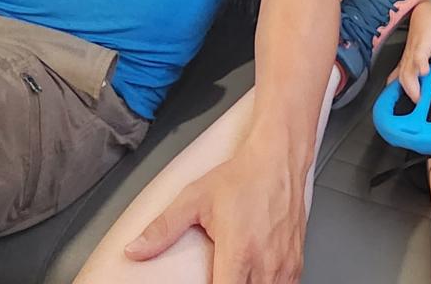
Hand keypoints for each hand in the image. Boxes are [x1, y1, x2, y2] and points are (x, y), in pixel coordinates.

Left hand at [124, 143, 306, 282]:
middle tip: (219, 275)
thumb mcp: (196, 197)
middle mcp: (265, 264)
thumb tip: (134, 250)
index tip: (208, 283)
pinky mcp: (296, 261)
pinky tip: (257, 278)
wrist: (279, 159)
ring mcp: (284, 265)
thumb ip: (164, 227)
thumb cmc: (243, 177)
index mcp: (238, 253)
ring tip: (236, 275)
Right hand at [388, 4, 430, 102]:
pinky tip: (397, 98)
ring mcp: (406, 58)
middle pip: (407, 72)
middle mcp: (411, 53)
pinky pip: (396, 75)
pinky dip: (396, 86)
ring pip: (401, 76)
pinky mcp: (404, 61)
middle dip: (413, 88)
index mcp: (423, 43)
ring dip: (407, 91)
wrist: (422, 16)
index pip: (419, 55)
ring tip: (417, 103)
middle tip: (422, 103)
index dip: (420, 64)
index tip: (424, 73)